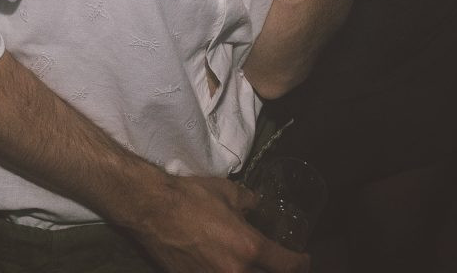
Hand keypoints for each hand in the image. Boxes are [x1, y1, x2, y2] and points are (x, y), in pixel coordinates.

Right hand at [124, 175, 307, 272]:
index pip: (287, 265)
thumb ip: (249, 202)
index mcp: (249, 248)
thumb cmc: (191, 197)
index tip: (304, 259)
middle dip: (279, 272)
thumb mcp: (228, 192)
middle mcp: (236, 272)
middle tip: (280, 265)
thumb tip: (257, 205)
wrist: (152, 210)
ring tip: (252, 265)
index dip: (301, 263)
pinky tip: (226, 267)